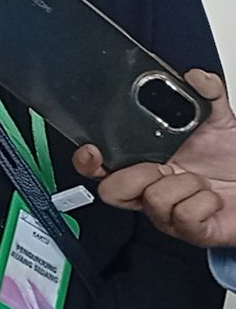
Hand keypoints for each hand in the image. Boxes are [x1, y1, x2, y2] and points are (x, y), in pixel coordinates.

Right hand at [72, 69, 235, 246]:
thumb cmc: (232, 160)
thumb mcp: (220, 120)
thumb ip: (208, 93)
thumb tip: (196, 76)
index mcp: (146, 162)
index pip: (100, 166)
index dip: (88, 161)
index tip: (93, 149)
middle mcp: (151, 189)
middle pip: (112, 191)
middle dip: (136, 176)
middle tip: (163, 166)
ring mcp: (169, 213)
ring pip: (153, 200)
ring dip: (185, 185)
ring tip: (200, 180)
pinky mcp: (191, 231)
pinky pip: (184, 216)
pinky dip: (203, 201)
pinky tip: (211, 197)